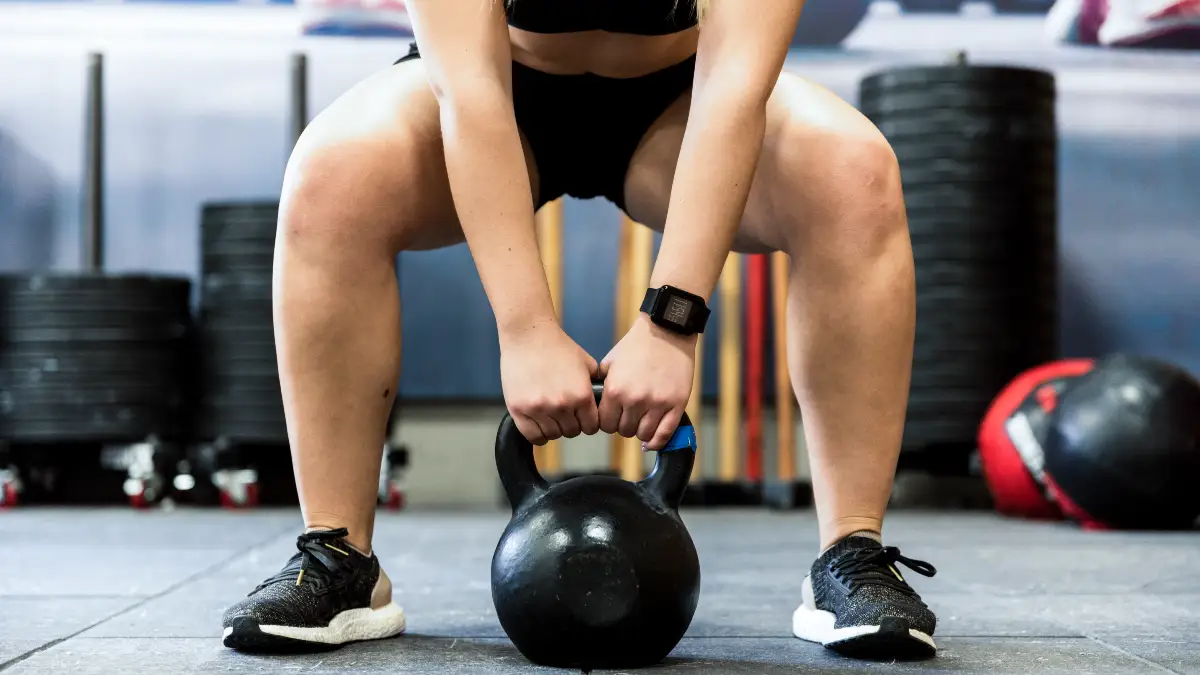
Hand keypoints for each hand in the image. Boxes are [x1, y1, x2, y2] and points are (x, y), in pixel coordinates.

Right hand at [500, 324, 600, 445]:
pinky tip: (539, 423)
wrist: (529, 335)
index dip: (588, 423)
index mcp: (581, 395)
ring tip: (551, 415)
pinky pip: (531, 435)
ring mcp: (538, 408)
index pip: (591, 427)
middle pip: (572, 432)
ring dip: (554, 427)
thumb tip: (604, 402)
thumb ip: (596, 385)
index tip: (582, 418)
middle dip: (571, 424)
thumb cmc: (557, 346)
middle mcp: (561, 405)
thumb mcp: (586, 363)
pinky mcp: (519, 409)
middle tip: (565, 413)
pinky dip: (537, 433)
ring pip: (552, 435)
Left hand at [598, 314, 696, 450]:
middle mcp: (635, 400)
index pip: (605, 424)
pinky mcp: (676, 404)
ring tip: (641, 421)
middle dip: (623, 425)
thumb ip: (601, 386)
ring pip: (644, 435)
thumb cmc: (637, 346)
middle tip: (628, 416)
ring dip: (640, 431)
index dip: (607, 422)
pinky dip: (658, 441)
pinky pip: (665, 434)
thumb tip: (593, 406)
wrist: (666, 332)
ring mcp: (657, 403)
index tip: (612, 418)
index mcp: (615, 391)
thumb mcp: (610, 363)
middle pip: (624, 431)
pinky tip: (652, 440)